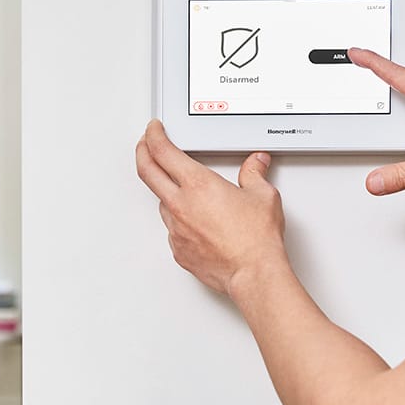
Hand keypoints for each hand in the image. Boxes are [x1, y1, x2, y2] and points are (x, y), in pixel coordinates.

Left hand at [135, 120, 287, 296]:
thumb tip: (256, 164)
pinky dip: (179, 219)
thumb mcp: (262, 195)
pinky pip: (172, 228)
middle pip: (147, 171)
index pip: (163, 151)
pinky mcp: (178, 250)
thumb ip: (254, 174)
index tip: (153, 130)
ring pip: (161, 202)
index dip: (153, 135)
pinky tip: (194, 220)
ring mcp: (176, 229)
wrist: (254, 274)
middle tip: (145, 145)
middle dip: (143, 152)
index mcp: (198, 184)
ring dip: (166, 190)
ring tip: (181, 188)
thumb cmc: (256, 239)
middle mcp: (181, 204)